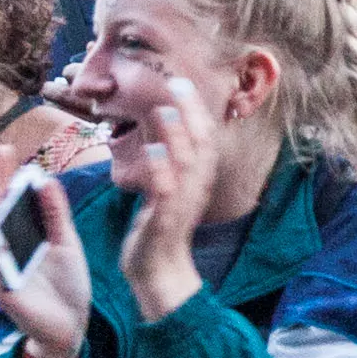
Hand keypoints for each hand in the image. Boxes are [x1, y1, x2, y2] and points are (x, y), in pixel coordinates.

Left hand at [117, 77, 226, 320]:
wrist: (158, 274)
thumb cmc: (158, 231)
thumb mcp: (166, 192)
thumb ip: (168, 164)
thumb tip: (161, 134)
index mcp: (196, 181)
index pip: (204, 138)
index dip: (196, 110)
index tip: (182, 82)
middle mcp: (194, 189)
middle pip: (202, 144)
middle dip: (192, 112)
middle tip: (178, 84)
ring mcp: (182, 205)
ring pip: (187, 165)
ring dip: (177, 136)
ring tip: (164, 111)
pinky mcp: (165, 222)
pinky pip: (167, 194)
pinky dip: (162, 171)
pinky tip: (152, 152)